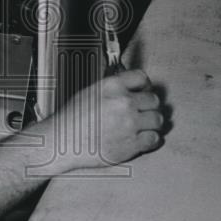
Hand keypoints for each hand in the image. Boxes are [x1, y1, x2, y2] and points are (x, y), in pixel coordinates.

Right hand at [38, 69, 163, 174]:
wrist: (62, 142)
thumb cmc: (70, 120)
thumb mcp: (89, 92)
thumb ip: (112, 89)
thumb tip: (128, 89)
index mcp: (112, 86)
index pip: (142, 77)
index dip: (144, 86)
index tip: (143, 92)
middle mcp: (124, 102)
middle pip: (154, 100)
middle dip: (148, 106)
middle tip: (142, 112)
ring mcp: (130, 123)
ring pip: (158, 119)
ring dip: (152, 123)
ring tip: (143, 126)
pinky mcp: (132, 143)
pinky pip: (155, 139)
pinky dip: (151, 139)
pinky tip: (143, 138)